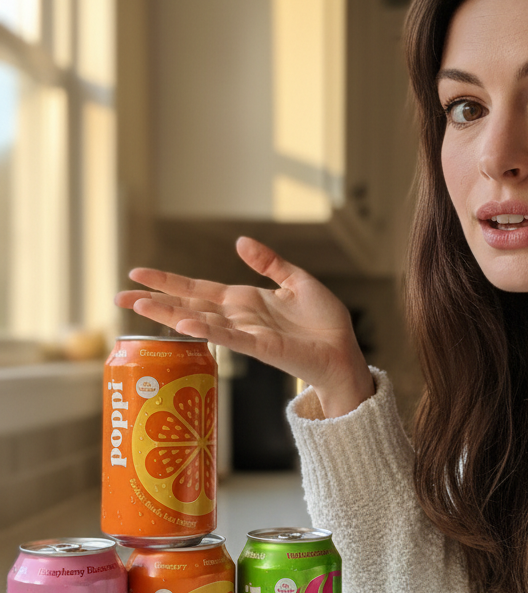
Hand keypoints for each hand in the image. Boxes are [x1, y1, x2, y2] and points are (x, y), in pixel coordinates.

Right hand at [115, 236, 374, 418]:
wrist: (343, 351)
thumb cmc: (323, 321)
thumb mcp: (296, 281)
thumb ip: (269, 263)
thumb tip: (240, 241)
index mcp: (245, 301)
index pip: (198, 288)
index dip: (169, 281)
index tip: (138, 273)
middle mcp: (238, 317)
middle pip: (188, 304)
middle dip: (154, 300)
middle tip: (118, 296)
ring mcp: (246, 333)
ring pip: (200, 320)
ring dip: (168, 313)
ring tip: (138, 306)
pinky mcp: (261, 346)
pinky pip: (229, 335)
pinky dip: (206, 328)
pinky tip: (184, 322)